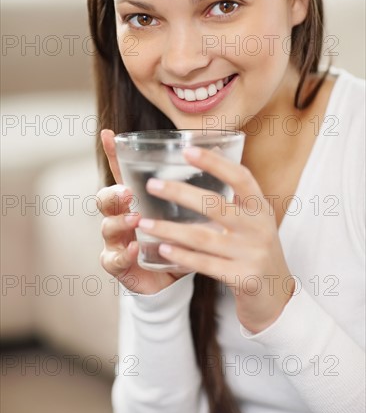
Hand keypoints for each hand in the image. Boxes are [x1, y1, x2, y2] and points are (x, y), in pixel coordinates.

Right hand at [97, 129, 188, 294]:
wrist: (174, 278)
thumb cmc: (182, 240)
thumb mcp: (189, 213)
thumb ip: (196, 189)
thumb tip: (220, 153)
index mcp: (138, 200)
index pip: (122, 174)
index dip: (113, 155)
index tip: (109, 134)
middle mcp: (123, 217)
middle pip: (107, 199)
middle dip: (114, 194)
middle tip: (128, 192)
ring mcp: (117, 241)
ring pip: (108, 227)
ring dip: (120, 222)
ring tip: (135, 219)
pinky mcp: (120, 266)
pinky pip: (113, 260)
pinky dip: (122, 254)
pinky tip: (133, 250)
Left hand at [137, 146, 294, 332]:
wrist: (276, 296)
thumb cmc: (256, 249)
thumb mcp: (253, 219)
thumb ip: (234, 194)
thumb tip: (210, 151)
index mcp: (260, 208)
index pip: (240, 177)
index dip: (215, 162)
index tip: (187, 150)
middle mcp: (259, 228)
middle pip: (215, 205)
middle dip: (180, 193)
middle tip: (152, 185)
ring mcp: (253, 254)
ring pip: (203, 237)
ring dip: (169, 229)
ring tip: (143, 221)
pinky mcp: (244, 278)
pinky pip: (205, 264)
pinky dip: (182, 255)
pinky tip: (162, 249)